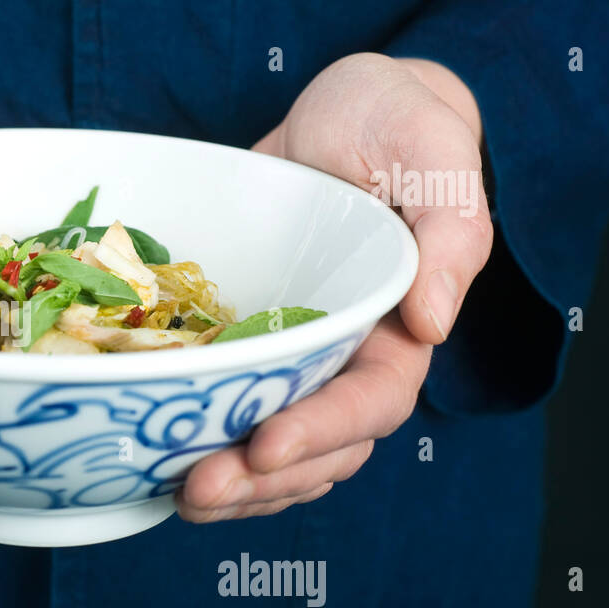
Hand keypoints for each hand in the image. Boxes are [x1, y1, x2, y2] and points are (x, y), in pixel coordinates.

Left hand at [179, 53, 492, 522]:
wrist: (337, 113)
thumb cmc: (396, 123)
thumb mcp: (433, 154)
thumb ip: (452, 231)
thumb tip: (432, 324)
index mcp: (399, 328)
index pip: (372, 402)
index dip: (323, 431)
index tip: (266, 445)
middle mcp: (345, 356)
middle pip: (318, 448)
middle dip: (262, 480)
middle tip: (197, 491)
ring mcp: (291, 355)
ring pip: (272, 448)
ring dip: (231, 483)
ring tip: (175, 495)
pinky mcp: (242, 342)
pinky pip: (229, 407)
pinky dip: (201, 443)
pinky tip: (156, 461)